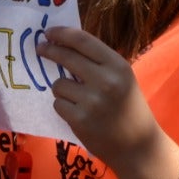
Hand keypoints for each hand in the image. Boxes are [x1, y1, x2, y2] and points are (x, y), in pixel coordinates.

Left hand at [39, 26, 160, 168]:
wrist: (138, 145)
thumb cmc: (128, 108)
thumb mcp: (122, 79)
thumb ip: (98, 63)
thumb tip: (64, 44)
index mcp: (118, 66)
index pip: (83, 41)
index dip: (62, 34)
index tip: (49, 32)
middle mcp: (106, 81)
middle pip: (66, 57)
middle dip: (49, 51)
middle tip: (40, 49)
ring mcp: (92, 101)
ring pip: (58, 84)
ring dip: (62, 89)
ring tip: (78, 100)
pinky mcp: (80, 119)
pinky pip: (58, 104)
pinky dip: (64, 107)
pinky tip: (79, 114)